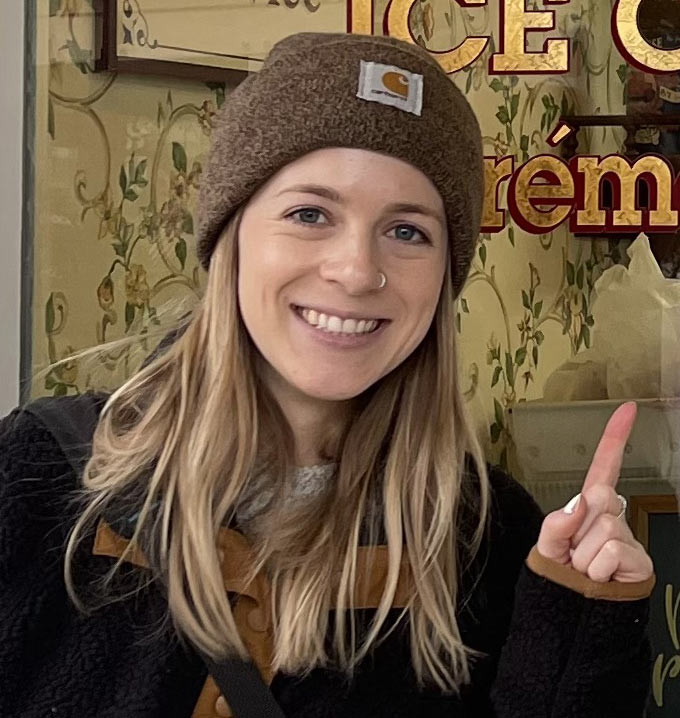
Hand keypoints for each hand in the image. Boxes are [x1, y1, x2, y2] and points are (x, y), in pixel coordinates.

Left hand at [536, 402, 653, 582]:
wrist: (572, 617)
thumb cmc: (560, 577)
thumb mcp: (547, 546)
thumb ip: (556, 523)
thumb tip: (579, 505)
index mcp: (589, 507)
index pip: (604, 467)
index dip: (615, 437)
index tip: (627, 408)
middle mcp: (613, 517)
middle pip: (597, 498)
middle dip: (577, 528)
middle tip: (575, 553)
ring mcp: (628, 538)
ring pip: (601, 530)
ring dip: (583, 555)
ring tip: (584, 570)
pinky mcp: (639, 561)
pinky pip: (610, 553)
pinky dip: (597, 569)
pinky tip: (598, 580)